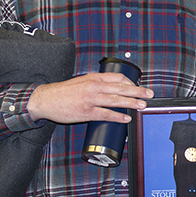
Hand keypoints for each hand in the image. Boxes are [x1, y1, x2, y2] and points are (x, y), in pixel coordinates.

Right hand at [27, 72, 152, 122]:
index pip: (118, 77)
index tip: (139, 87)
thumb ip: (97, 84)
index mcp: (94, 78)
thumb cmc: (64, 92)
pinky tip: (127, 118)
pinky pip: (105, 114)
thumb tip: (113, 88)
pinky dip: (118, 116)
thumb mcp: (82, 81)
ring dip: (131, 103)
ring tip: (142, 106)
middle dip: (137, 91)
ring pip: (116, 100)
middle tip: (149, 94)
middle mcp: (94, 86)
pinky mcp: (86, 112)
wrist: (45, 99)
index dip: (132, 83)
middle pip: (121, 88)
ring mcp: (90, 99)